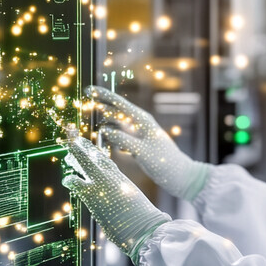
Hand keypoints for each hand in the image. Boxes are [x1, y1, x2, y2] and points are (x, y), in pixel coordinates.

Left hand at [62, 137, 170, 263]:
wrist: (145, 227)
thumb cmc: (143, 220)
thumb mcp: (133, 203)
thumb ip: (123, 197)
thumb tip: (118, 203)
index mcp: (121, 179)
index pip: (106, 162)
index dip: (96, 154)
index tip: (90, 148)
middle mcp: (112, 177)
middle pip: (95, 156)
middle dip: (84, 148)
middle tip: (74, 139)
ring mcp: (101, 184)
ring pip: (85, 163)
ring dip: (76, 157)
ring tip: (69, 153)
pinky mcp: (92, 195)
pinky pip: (76, 183)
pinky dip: (70, 180)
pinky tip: (67, 179)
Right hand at [87, 85, 209, 200]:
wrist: (180, 176)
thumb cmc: (164, 163)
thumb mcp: (142, 152)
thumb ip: (123, 140)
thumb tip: (105, 130)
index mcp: (142, 121)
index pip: (119, 103)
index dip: (103, 95)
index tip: (88, 89)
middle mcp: (140, 125)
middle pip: (117, 111)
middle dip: (101, 106)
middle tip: (85, 101)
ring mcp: (139, 135)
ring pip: (118, 125)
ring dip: (105, 123)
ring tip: (92, 121)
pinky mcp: (138, 145)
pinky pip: (121, 137)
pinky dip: (112, 137)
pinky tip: (104, 139)